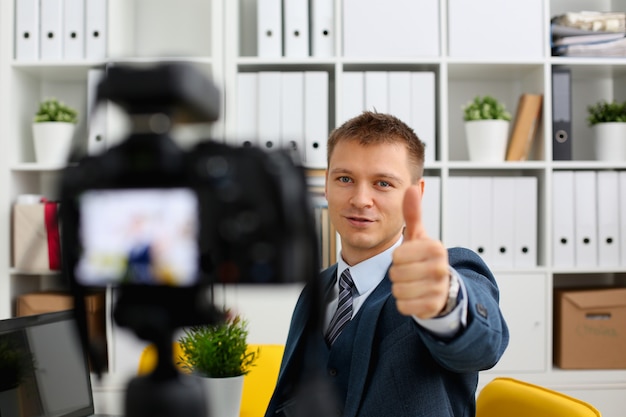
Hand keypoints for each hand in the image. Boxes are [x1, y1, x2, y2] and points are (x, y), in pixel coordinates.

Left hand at [389, 185, 450, 318]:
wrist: (443, 288)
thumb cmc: (426, 259)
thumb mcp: (419, 236)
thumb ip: (412, 213)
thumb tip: (411, 187)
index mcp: (436, 248)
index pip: (397, 255)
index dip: (398, 258)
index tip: (410, 257)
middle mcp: (441, 268)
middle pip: (396, 273)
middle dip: (398, 274)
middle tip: (411, 272)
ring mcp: (439, 289)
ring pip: (399, 291)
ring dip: (401, 288)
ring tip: (413, 283)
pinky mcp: (434, 307)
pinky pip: (404, 306)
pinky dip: (405, 303)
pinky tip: (415, 297)